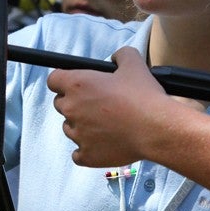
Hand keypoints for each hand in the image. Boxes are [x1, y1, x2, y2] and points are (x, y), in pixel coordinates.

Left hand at [47, 46, 171, 166]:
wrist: (156, 129)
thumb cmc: (143, 96)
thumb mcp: (133, 64)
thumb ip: (120, 55)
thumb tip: (116, 58)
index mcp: (77, 84)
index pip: (53, 80)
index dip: (64, 80)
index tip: (76, 84)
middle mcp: (72, 109)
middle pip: (60, 104)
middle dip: (75, 103)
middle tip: (97, 104)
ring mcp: (77, 134)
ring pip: (69, 128)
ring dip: (81, 126)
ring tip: (105, 124)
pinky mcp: (86, 155)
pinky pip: (78, 153)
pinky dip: (87, 149)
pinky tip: (102, 143)